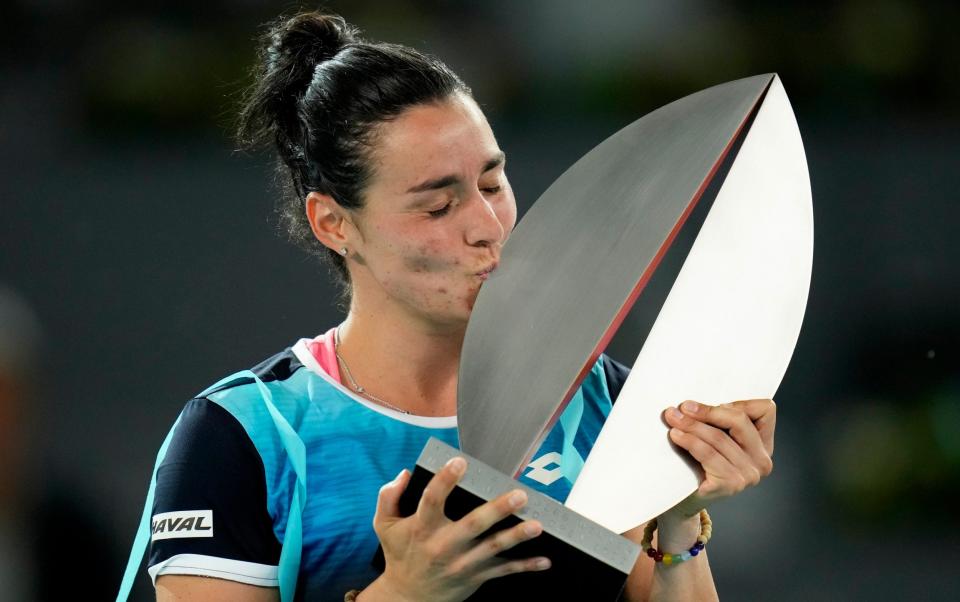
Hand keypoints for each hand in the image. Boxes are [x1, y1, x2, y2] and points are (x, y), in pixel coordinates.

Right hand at [363, 457, 550, 601]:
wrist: (408, 598)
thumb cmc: (400, 555)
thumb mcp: (384, 525)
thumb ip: (388, 496)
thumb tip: (404, 474)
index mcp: (422, 528)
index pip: (432, 500)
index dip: (445, 480)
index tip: (460, 461)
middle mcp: (444, 545)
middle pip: (473, 525)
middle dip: (497, 510)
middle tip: (519, 496)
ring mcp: (463, 563)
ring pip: (493, 548)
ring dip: (517, 537)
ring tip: (537, 525)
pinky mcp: (477, 576)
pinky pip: (504, 571)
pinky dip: (526, 566)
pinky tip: (544, 560)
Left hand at [661, 398, 775, 518]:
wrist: (685, 500)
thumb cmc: (699, 463)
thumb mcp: (715, 437)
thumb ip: (718, 420)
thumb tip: (694, 402)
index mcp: (764, 445)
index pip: (765, 410)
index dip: (737, 403)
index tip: (709, 406)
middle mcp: (762, 461)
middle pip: (739, 421)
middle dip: (708, 412)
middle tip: (683, 407)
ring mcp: (748, 475)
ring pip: (718, 437)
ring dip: (692, 425)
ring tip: (672, 418)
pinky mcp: (730, 484)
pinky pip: (708, 454)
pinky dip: (689, 441)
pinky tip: (676, 435)